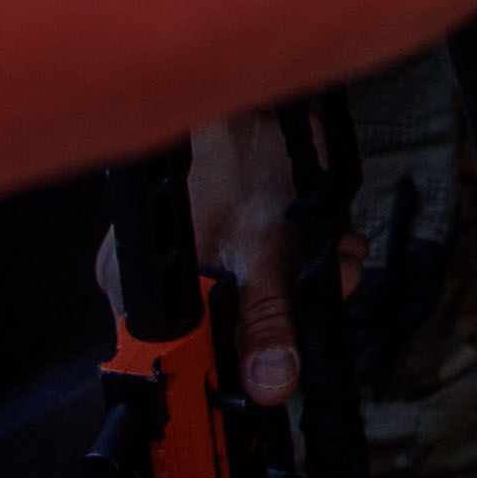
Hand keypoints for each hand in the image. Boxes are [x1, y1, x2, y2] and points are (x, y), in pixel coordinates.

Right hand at [87, 111, 357, 406]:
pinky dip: (293, 270)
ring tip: (338, 258)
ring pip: (241, 311)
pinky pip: (249, 280)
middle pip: (214, 342)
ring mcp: (175, 263)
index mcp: (139, 288)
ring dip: (300, 293)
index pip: (173, 368)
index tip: (275, 377)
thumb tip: (269, 385)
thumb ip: (267, 321)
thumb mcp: (267, 250)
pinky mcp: (207, 245)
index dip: (224, 380)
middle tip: (328, 288)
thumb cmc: (245, 157)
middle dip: (283, 326)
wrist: (254, 92)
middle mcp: (145, 282)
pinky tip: (328, 247)